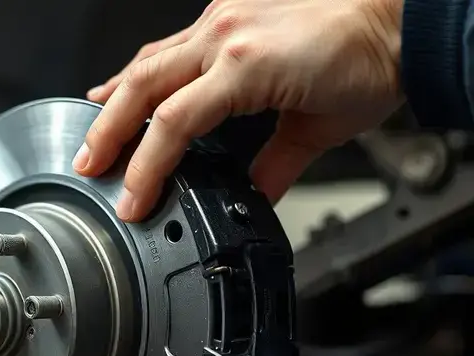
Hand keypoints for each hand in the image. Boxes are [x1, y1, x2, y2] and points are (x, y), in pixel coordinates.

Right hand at [74, 0, 404, 220]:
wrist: (401, 10)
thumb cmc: (372, 58)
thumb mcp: (322, 129)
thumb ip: (276, 166)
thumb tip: (252, 197)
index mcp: (245, 66)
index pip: (172, 125)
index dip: (145, 169)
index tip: (133, 202)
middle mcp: (225, 35)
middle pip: (143, 87)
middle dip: (108, 131)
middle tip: (88, 165)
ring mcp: (224, 17)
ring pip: (150, 59)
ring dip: (117, 97)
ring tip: (94, 126)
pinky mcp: (230, 11)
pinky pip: (173, 42)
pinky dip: (147, 69)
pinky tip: (135, 84)